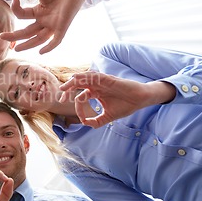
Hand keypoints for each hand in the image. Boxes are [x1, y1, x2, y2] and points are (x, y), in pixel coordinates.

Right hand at [0, 0, 98, 53]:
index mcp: (38, 11)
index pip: (22, 15)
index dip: (16, 9)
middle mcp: (44, 19)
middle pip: (27, 32)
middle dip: (14, 36)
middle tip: (2, 37)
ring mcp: (53, 24)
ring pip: (39, 39)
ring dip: (27, 45)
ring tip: (16, 49)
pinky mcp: (63, 25)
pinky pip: (56, 40)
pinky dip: (49, 47)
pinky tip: (41, 52)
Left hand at [59, 71, 174, 127]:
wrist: (140, 100)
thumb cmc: (125, 105)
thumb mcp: (108, 116)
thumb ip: (96, 121)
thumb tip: (85, 124)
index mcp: (94, 93)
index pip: (81, 97)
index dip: (79, 108)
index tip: (82, 119)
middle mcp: (96, 86)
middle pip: (77, 85)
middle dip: (68, 89)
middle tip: (61, 96)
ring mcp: (101, 81)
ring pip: (83, 78)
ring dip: (73, 82)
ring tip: (64, 87)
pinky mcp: (108, 79)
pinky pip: (94, 76)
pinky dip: (85, 77)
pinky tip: (77, 79)